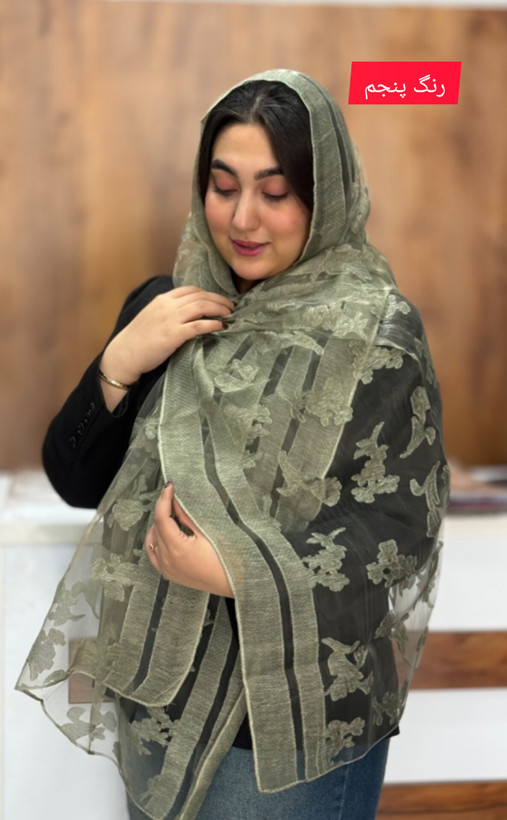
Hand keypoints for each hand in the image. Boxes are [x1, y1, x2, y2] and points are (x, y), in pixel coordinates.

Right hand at [100, 286, 233, 409]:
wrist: (124, 354)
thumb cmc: (138, 340)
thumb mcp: (152, 316)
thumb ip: (168, 311)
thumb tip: (187, 314)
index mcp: (162, 299)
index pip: (191, 290)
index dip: (208, 293)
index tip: (219, 300)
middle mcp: (168, 305)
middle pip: (201, 296)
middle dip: (219, 300)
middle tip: (231, 306)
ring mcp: (171, 319)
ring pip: (202, 307)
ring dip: (220, 309)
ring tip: (230, 315)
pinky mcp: (174, 335)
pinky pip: (199, 325)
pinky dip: (213, 324)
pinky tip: (221, 326)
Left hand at [145, 483, 233, 597]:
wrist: (232, 582)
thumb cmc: (225, 560)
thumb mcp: (207, 533)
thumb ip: (187, 517)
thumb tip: (176, 502)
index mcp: (176, 549)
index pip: (162, 518)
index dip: (164, 499)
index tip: (169, 488)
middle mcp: (167, 560)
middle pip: (156, 527)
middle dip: (163, 510)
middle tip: (173, 499)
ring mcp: (166, 568)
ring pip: (152, 540)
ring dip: (158, 525)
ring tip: (171, 516)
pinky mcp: (169, 574)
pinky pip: (153, 554)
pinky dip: (156, 541)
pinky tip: (166, 534)